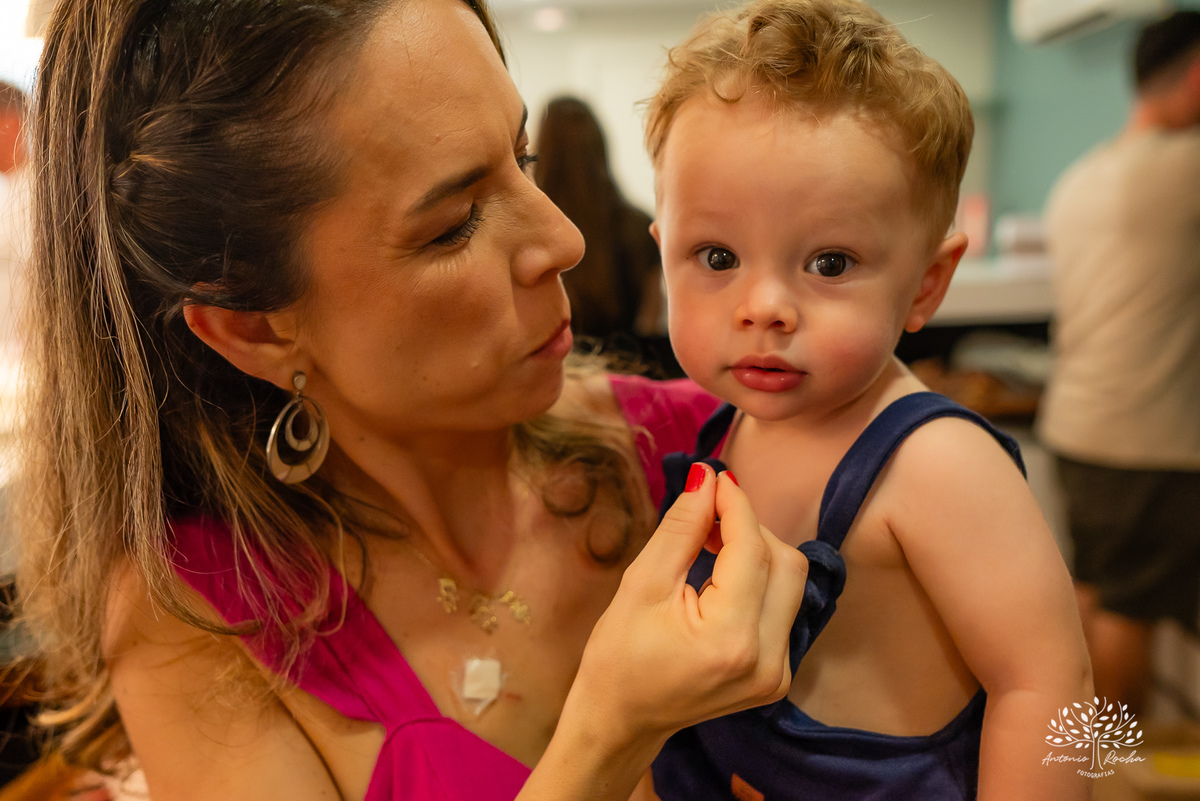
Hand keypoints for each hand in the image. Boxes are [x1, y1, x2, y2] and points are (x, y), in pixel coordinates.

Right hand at [571, 464, 807, 746]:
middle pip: (784, 562)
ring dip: (756, 550)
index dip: (736, 505)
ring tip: (710, 543)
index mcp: (730, 640)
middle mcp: (768, 660)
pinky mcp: (778, 675)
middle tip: (706, 513)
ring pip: (789, 582)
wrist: (621, 722)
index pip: (752, 549)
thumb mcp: (640, 585)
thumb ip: (680, 529)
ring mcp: (778, 672)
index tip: (714, 474)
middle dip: (748, 527)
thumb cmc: (618, 658)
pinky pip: (782, 606)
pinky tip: (721, 575)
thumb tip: (707, 478)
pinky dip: (758, 579)